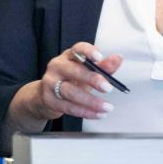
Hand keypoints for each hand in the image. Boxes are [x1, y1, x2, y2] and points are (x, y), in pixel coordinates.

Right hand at [8, 42, 122, 128]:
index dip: (88, 51)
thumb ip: (103, 66)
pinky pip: (68, 107)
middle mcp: (57, 66)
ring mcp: (50, 82)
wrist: (45, 95)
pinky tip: (98, 114)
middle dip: (92, 79)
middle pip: (74, 71)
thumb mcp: (86, 71)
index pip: (78, 49)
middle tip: (108, 88)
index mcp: (68, 56)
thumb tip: (118, 58)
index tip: (99, 57)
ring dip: (91, 101)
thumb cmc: (70, 80)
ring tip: (107, 107)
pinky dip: (85, 112)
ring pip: (70, 92)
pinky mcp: (48, 99)